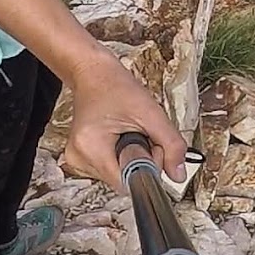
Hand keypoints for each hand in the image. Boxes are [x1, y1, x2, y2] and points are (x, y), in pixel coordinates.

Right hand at [61, 51, 187, 192]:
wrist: (93, 72)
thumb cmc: (116, 86)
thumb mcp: (151, 112)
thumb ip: (170, 144)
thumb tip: (179, 175)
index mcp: (91, 148)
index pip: (127, 182)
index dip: (146, 166)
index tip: (149, 144)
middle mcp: (78, 159)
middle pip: (122, 180)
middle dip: (139, 160)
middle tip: (140, 132)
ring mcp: (76, 160)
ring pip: (117, 176)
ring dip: (129, 159)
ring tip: (127, 131)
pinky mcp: (79, 159)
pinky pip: (108, 169)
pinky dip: (119, 157)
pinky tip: (118, 137)